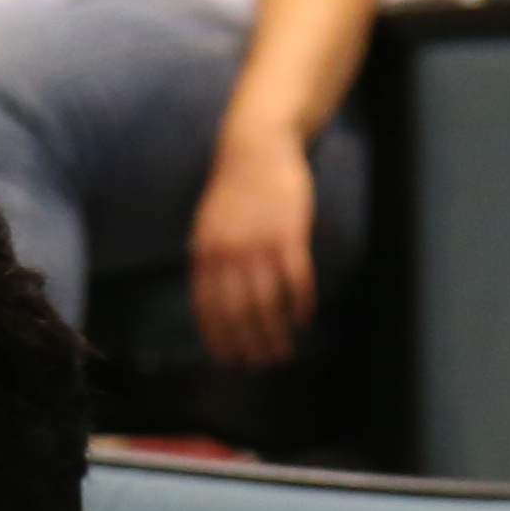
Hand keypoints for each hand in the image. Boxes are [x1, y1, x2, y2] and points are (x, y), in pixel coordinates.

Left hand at [188, 125, 321, 366]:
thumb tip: (214, 300)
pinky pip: (296, 281)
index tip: (230, 361)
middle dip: (250, 344)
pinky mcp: (289, 236)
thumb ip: (211, 260)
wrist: (256, 147)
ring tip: (286, 351)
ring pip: (267, 304)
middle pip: (238, 313)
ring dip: (276, 333)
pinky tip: (304, 319)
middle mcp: (228, 254)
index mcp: (205, 253)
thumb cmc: (234, 187)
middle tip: (263, 363)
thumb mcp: (209, 225)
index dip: (219, 338)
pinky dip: (300, 304)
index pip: (208, 308)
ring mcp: (259, 246)